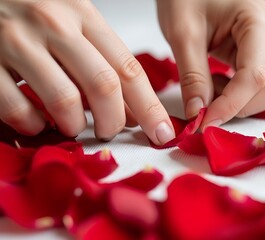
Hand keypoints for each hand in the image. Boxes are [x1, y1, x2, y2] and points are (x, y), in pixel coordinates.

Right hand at [0, 0, 174, 144]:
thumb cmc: (32, 9)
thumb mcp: (74, 23)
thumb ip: (103, 62)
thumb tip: (134, 112)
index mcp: (83, 14)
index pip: (128, 68)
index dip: (150, 106)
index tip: (162, 132)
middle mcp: (54, 24)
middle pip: (103, 85)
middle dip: (113, 121)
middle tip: (109, 132)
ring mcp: (17, 41)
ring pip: (64, 100)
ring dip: (74, 126)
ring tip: (72, 126)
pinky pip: (17, 108)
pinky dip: (33, 125)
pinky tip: (38, 122)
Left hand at [157, 0, 264, 128]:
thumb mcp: (182, 34)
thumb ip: (193, 77)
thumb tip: (198, 116)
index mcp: (258, 19)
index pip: (255, 76)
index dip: (231, 106)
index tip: (204, 123)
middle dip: (243, 105)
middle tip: (207, 108)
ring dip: (243, 101)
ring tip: (209, 88)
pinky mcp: (263, 52)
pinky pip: (262, 84)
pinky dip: (240, 94)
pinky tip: (216, 83)